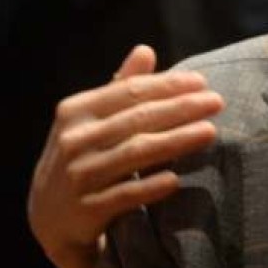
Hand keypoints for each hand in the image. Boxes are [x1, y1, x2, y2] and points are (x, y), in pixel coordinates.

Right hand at [28, 44, 223, 267]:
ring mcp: (79, 175)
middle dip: (181, 108)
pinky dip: (149, 187)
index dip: (167, 85)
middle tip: (217, 102)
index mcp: (76, 111)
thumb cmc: (83, 157)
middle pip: (137, 119)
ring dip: (175, 141)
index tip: (202, 82)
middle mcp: (73, 140)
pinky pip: (124, 195)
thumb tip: (146, 50)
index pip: (128, 92)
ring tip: (209, 132)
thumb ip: (120, 88)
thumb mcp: (91, 120)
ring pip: (134, 154)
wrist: (50, 217)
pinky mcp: (86, 209)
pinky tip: (176, 179)